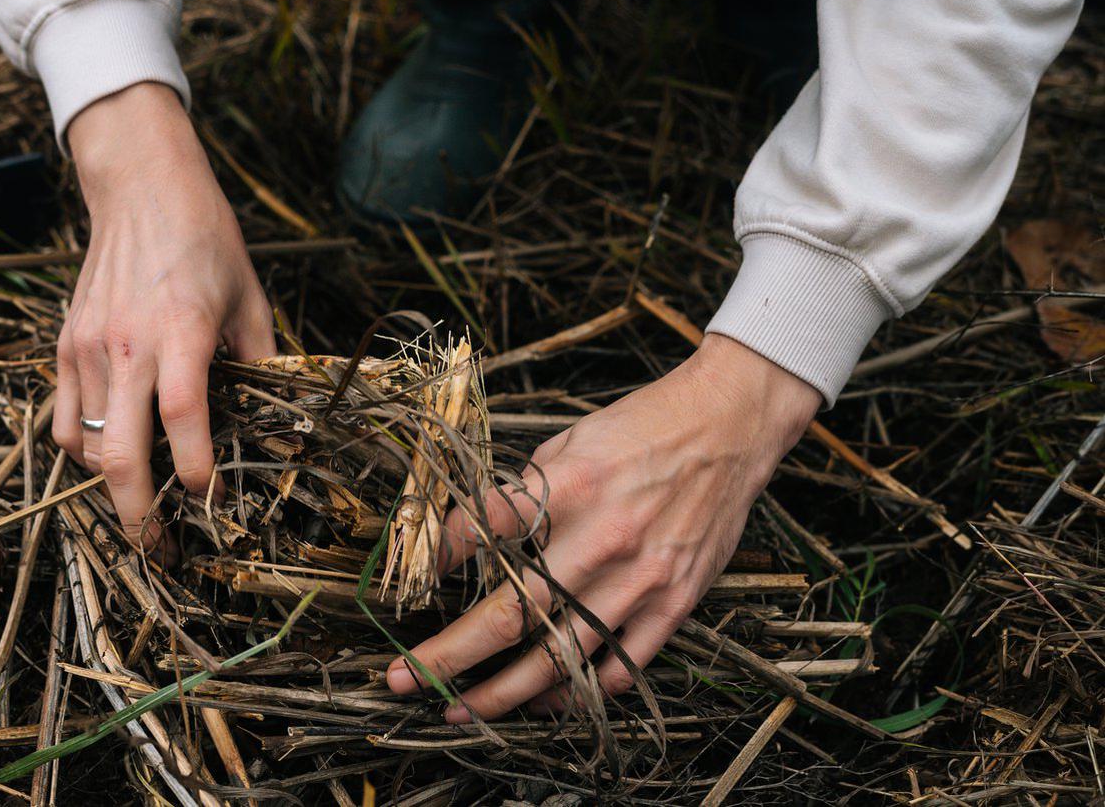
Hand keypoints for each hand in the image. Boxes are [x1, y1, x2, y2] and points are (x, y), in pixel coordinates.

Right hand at [56, 83, 274, 550]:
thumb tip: (276, 422)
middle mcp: (127, 345)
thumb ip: (262, 363)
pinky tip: (110, 453)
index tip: (216, 502)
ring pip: (84, 446)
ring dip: (112, 484)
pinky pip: (62, 420)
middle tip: (159, 547)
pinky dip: (82, 450)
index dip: (199, 473)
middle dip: (138, 513)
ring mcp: (86, 347)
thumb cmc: (206, 241)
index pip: (185, 420)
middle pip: (119, 454)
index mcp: (183, 332)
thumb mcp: (251, 299)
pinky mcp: (64, 344)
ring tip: (142, 500)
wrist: (141, 189)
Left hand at [386, 334, 820, 720]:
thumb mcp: (568, 443)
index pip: (483, 533)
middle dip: (452, 655)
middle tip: (406, 679)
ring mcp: (642, 578)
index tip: (411, 586)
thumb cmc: (643, 430)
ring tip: (463, 708)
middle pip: (513, 616)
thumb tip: (475, 536)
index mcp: (571, 487)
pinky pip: (621, 667)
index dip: (439, 562)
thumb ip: (525, 494)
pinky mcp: (674, 602)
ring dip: (504, 693)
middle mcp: (604, 538)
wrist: (727, 425)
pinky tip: (546, 700)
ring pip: (563, 658)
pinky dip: (580, 694)